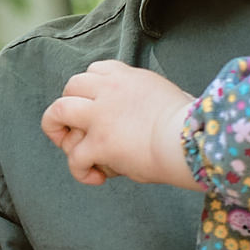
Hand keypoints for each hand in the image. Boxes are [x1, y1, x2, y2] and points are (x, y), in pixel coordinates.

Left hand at [41, 60, 198, 189]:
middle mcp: (109, 90)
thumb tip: (156, 112)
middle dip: (69, 106)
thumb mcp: (170, 95)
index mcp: (127, 77)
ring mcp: (101, 116)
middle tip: (78, 129)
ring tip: (72, 149)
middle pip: (71, 86)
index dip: (90, 89)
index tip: (97, 106)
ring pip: (57, 111)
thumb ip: (151, 98)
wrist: (192, 140)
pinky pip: (74, 157)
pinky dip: (79, 170)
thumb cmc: (191, 124)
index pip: (95, 71)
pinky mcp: (100, 143)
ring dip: (57, 130)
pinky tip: (95, 177)